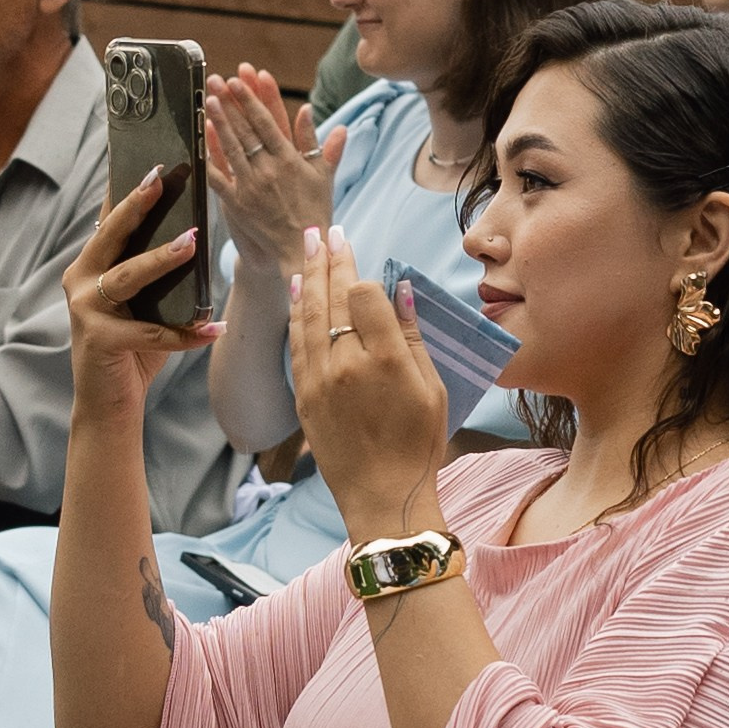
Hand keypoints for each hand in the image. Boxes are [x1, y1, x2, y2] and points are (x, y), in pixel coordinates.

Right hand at [63, 169, 218, 415]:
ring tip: (192, 242)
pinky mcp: (99, 340)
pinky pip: (149, 331)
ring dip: (162, 259)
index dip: (127, 190)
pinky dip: (185, 332)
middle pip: (111, 235)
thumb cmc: (133, 348)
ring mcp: (85, 310)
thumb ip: (154, 272)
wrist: (109, 404)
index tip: (150, 163)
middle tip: (160, 180)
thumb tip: (191, 234)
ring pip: (128, 276)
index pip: (108, 220)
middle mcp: (80, 281)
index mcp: (90, 266)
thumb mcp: (144, 303)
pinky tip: (212, 328)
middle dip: (136, 205)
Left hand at [205, 67, 344, 273]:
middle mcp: (269, 170)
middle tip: (218, 80)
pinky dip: (210, 157)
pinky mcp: (238, 203)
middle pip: (246, 130)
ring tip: (210, 99)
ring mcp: (251, 186)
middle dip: (231, 103)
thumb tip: (308, 109)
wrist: (302, 247)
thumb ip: (315, 140)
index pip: (267, 122)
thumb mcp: (322, 173)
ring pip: (231, 148)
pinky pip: (220, 177)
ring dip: (219, 122)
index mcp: (290, 160)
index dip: (252, 99)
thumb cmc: (315, 210)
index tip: (240, 80)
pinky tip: (202, 138)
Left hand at [287, 221, 449, 539]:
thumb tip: (399, 290)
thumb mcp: (432, 391)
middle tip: (323, 229)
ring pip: (308, 318)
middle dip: (328, 260)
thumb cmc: (418, 446)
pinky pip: (296, 345)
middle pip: (332, 299)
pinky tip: (298, 293)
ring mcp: (319, 382)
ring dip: (307, 279)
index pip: (365, 295)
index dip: (360, 271)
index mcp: (386, 361)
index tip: (355, 251)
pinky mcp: (304, 397)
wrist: (382, 498)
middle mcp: (347, 365)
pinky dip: (296, 315)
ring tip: (306, 248)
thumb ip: (412, 338)